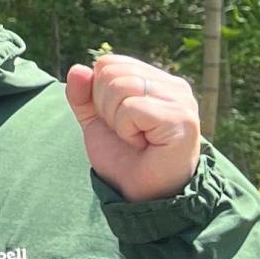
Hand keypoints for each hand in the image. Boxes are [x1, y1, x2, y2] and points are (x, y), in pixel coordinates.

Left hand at [66, 52, 202, 201]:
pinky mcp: (181, 118)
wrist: (141, 195)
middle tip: (126, 133)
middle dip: (104, 107)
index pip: (108, 63)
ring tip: (135, 138)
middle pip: (111, 72)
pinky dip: (126, 130)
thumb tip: (78, 69)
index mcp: (156, 80)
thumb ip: (83, 95)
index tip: (116, 121)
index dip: (97, 93)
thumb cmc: (124, 159)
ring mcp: (180, 100)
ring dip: (115, 120)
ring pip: (120, 87)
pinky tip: (143, 143)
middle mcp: (173, 86)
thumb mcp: (96, 122)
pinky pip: (132, 108)